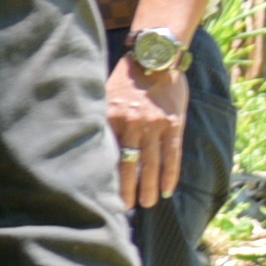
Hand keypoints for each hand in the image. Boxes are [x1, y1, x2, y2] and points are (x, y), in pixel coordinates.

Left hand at [107, 47, 186, 207]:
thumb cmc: (127, 77)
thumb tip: (91, 144)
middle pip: (129, 164)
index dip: (106, 176)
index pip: (108, 153)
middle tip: (124, 209)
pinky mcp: (174, 125)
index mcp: (113, 117)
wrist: (155, 56)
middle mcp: (133, 124)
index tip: (101, 194)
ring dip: (150, 187)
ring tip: (147, 204)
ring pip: (152, 164)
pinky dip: (171, 174)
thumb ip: (103, 119)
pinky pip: (173, 155)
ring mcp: (155, 125)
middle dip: (127, 189)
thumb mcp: (107, 94)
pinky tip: (168, 190)